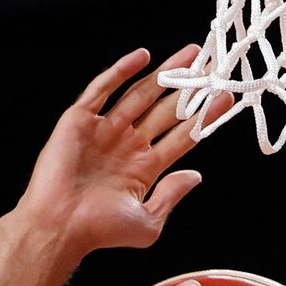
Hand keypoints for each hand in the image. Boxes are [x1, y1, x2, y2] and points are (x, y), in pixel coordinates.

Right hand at [16, 47, 233, 260]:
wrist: (60, 226)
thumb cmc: (100, 231)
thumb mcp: (148, 222)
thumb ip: (171, 196)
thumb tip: (195, 176)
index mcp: (145, 167)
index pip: (183, 135)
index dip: (204, 117)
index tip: (226, 98)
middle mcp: (128, 145)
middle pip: (166, 109)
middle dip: (190, 88)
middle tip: (213, 66)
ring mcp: (105, 130)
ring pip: (141, 93)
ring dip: (165, 72)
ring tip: (191, 54)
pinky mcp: (81, 120)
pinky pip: (103, 89)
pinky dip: (121, 71)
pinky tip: (143, 57)